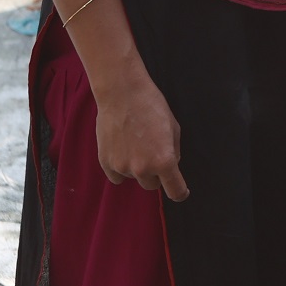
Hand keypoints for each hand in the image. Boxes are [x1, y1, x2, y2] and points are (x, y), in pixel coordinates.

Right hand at [93, 69, 188, 200]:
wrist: (122, 94)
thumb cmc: (151, 106)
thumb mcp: (174, 128)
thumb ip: (173, 152)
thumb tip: (170, 166)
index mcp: (164, 161)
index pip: (175, 191)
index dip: (180, 192)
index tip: (180, 191)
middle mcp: (143, 169)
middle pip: (152, 186)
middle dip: (155, 175)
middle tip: (152, 154)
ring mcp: (122, 167)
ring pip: (133, 178)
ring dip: (137, 168)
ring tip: (135, 143)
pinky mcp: (106, 163)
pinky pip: (116, 177)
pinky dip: (120, 168)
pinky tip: (122, 149)